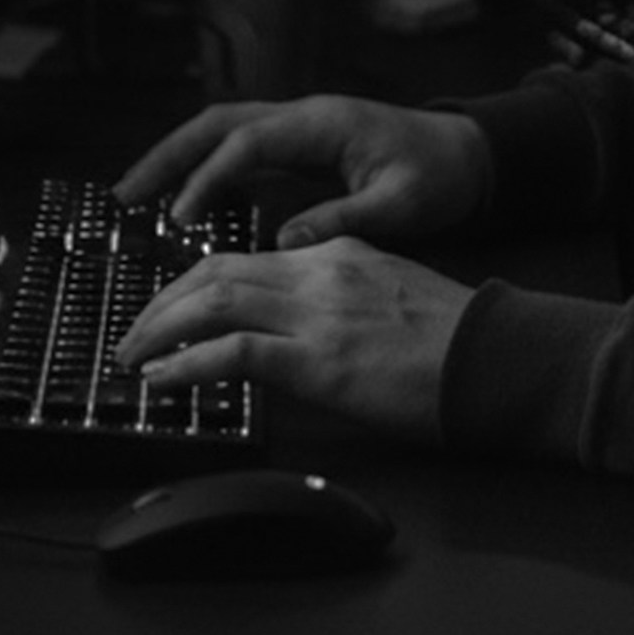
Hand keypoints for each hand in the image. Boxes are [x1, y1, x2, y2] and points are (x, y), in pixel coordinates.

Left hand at [112, 234, 470, 443]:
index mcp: (339, 254)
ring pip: (211, 301)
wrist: (501, 358)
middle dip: (161, 303)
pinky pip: (231, 352)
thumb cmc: (461, 342)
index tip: (168, 309)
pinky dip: (185, 364)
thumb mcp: (392, 297)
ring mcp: (318, 314)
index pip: (244, 259)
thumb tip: (298, 330)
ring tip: (131, 357)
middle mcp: (321, 271)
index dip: (193, 284)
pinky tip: (162, 380)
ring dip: (158, 329)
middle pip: (214, 272)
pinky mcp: (319, 361)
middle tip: (131, 333)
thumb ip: (340, 300)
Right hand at [114, 92, 490, 244]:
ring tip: (134, 197)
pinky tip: (181, 201)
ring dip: (176, 159)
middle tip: (124, 196)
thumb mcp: (401, 202)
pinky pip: (238, 148)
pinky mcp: (299, 145)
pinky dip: (202, 168)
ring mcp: (297, 127)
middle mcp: (301, 116)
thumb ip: (345, 219)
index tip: (179, 217)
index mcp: (323, 123)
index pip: (248, 141)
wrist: (467, 155)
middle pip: (217, 123)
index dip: (209, 176)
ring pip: (221, 131)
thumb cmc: (438, 175)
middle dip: (167, 155)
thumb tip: (285, 242)